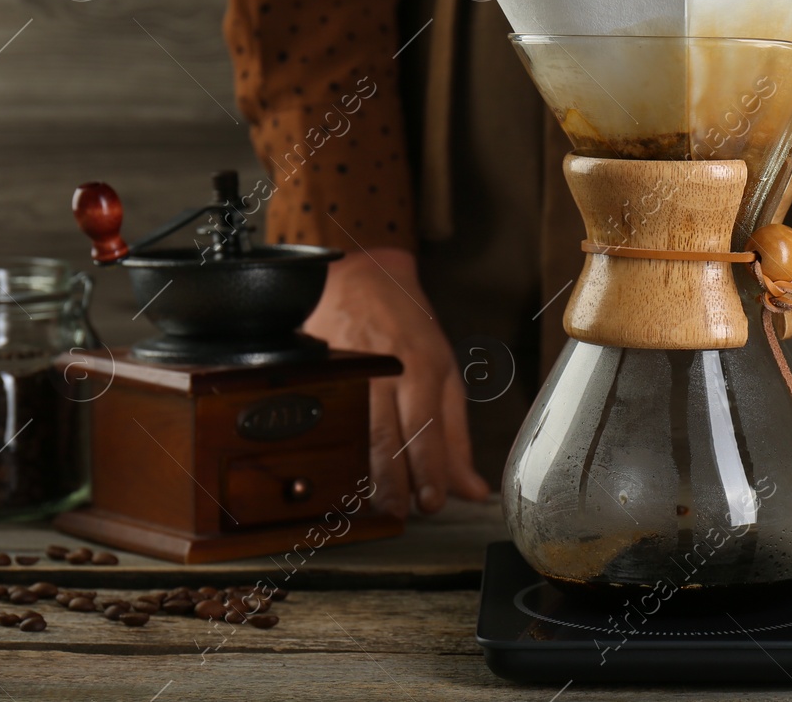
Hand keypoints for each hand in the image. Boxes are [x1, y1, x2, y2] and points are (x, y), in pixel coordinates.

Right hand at [303, 248, 489, 516]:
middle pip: (387, 433)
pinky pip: (323, 414)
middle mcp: (386, 367)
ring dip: (361, 470)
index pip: (426, 427)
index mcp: (423, 366)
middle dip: (393, 480)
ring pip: (352, 428)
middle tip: (398, 516)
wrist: (362, 275)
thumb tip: (473, 489)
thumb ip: (457, 435)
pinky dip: (329, 447)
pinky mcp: (318, 367)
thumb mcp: (446, 372)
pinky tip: (332, 473)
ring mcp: (348, 367)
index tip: (431, 504)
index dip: (428, 470)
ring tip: (368, 505)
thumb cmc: (409, 327)